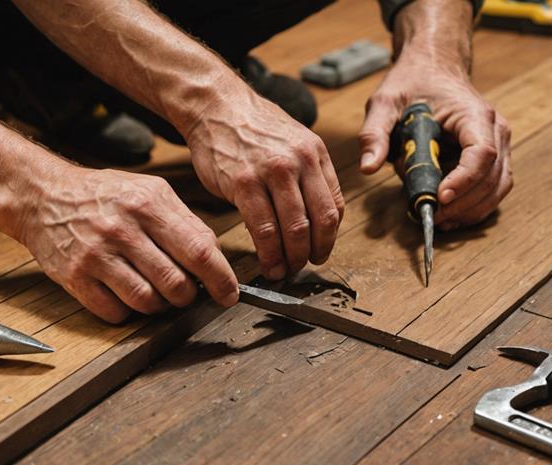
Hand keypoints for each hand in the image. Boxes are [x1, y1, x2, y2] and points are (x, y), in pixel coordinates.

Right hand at [19, 166, 238, 322]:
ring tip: (154, 292)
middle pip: (175, 283)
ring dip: (159, 306)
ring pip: (147, 302)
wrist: (44, 196)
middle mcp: (122, 228)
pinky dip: (127, 311)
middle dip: (187, 296)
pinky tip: (125, 294)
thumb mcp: (150, 192)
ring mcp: (97, 254)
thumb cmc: (103, 196)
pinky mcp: (75, 277)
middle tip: (184, 291)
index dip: (220, 279)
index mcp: (148, 203)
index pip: (199, 250)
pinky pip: (115, 312)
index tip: (228, 294)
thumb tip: (215, 257)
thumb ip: (185, 221)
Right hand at [184, 90, 343, 279]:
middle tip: (303, 266)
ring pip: (294, 228)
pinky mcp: (244, 183)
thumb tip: (312, 218)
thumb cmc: (251, 129)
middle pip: (319, 221)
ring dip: (292, 258)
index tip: (320, 252)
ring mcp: (273, 172)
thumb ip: (305, 176)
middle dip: (313, 252)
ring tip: (284, 270)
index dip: (329, 237)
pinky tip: (267, 263)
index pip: (334, 206)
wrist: (217, 106)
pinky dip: (268, 253)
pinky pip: (263, 228)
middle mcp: (299, 162)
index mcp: (316, 154)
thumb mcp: (292, 142)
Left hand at [359, 58, 511, 228]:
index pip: (481, 153)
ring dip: (472, 210)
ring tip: (441, 220)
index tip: (439, 198)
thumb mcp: (385, 104)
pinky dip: (476, 206)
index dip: (463, 180)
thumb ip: (374, 134)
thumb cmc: (411, 84)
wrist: (432, 70)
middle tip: (432, 217)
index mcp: (472, 113)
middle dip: (464, 203)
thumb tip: (368, 167)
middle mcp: (495, 128)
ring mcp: (499, 143)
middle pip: (492, 177)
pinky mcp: (495, 157)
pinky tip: (451, 214)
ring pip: (499, 187)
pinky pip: (494, 187)